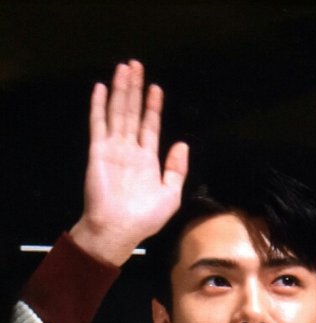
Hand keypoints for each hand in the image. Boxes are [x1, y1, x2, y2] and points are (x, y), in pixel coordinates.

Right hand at [70, 60, 187, 265]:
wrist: (118, 229)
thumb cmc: (144, 218)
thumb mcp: (171, 195)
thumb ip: (177, 169)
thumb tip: (183, 144)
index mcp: (147, 160)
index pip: (150, 126)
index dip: (153, 107)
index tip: (156, 88)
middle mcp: (130, 151)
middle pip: (133, 113)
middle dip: (136, 90)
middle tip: (137, 66)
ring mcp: (113, 149)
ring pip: (118, 112)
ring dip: (121, 90)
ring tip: (124, 68)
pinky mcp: (98, 151)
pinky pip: (99, 124)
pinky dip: (99, 106)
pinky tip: (101, 88)